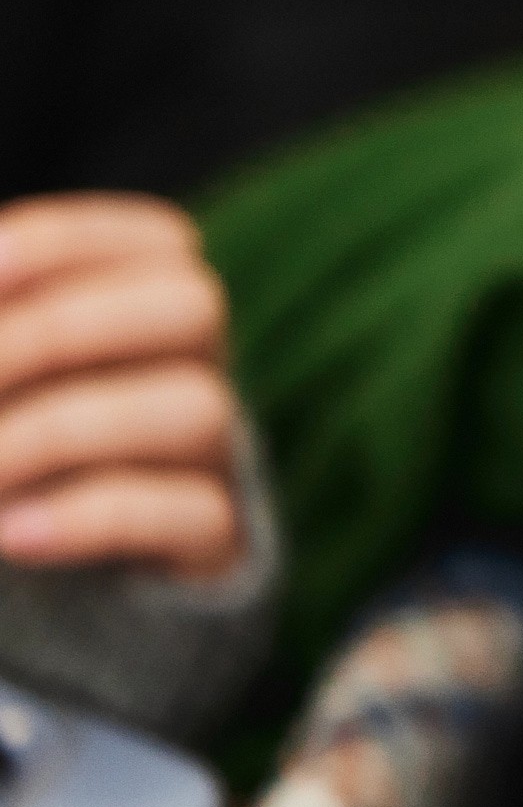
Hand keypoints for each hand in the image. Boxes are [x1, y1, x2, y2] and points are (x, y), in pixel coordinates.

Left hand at [0, 198, 246, 581]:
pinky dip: (95, 517)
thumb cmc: (15, 430)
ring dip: (66, 432)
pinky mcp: (216, 539)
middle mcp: (203, 366)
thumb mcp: (8, 369)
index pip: (156, 239)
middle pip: (194, 304)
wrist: (53, 568)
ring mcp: (215, 453)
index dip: (67, 241)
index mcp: (157, 304)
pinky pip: (194, 514)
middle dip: (63, 330)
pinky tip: (12, 531)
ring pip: (198, 408)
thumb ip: (3, 335)